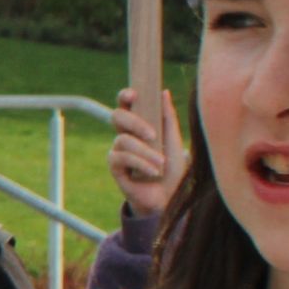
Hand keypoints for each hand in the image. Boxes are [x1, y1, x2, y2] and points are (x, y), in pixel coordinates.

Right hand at [108, 87, 183, 221]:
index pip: (126, 105)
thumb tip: (164, 92)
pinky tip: (153, 172)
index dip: (125, 96)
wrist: (169, 196)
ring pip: (123, 140)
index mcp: (139, 125)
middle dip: (134, 123)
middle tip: (153, 134)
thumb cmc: (173, 168)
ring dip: (145, 152)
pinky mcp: (115, 166)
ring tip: (161, 163)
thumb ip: (168, 117)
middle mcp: (125, 134)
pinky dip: (140, 164)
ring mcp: (118, 150)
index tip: (133, 95)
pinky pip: (121, 157)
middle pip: (117, 116)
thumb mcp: (174, 140)